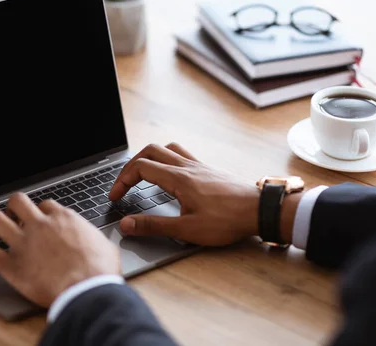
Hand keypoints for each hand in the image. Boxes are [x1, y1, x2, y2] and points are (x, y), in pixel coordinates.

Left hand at [0, 193, 120, 306]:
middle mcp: (40, 225)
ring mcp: (23, 243)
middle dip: (12, 209)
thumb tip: (98, 241)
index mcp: (63, 219)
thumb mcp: (105, 246)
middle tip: (12, 220)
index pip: (45, 205)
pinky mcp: (11, 265)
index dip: (40, 213)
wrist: (88, 290)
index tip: (39, 221)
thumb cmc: (100, 271)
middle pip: (16, 201)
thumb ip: (94, 238)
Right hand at [109, 142, 262, 245]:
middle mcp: (187, 167)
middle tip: (124, 183)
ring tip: (143, 174)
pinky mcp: (208, 170)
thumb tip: (126, 224)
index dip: (122, 181)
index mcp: (178, 178)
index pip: (140, 168)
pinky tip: (171, 176)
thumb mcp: (187, 229)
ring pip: (167, 148)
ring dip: (150, 156)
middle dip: (131, 165)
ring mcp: (199, 166)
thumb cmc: (228, 220)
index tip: (115, 197)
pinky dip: (168, 159)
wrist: (260, 210)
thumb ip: (154, 226)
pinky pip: (182, 154)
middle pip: (150, 151)